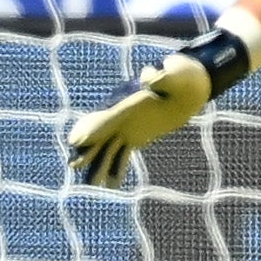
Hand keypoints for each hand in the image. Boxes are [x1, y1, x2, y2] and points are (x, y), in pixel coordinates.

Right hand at [63, 48, 217, 188]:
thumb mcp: (174, 75)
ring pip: (108, 148)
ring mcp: (127, 126)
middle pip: (100, 134)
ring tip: (91, 184)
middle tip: (74, 164)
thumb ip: (161, 78)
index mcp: (130, 100)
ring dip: (98, 164)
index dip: (92, 129)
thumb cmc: (180, 79)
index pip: (106, 117)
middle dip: (87, 149)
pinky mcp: (134, 136)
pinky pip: (121, 154)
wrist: (186, 86)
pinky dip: (116, 168)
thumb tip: (148, 77)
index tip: (77, 141)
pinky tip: (111, 184)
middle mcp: (123, 114)